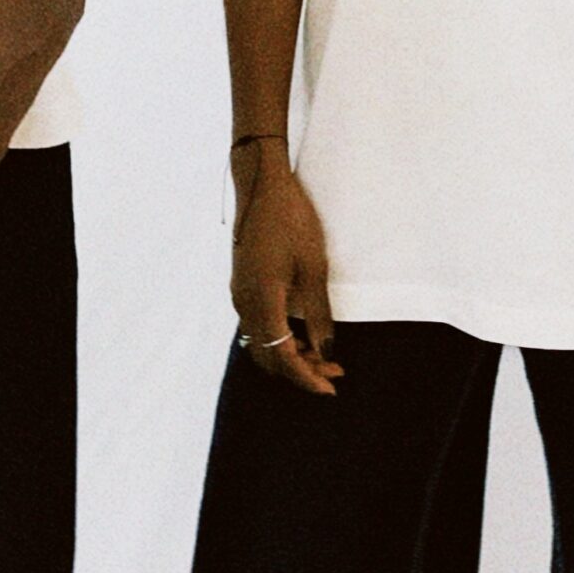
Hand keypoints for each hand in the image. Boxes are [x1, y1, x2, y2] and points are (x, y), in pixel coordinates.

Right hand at [232, 143, 341, 397]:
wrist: (262, 185)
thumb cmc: (292, 221)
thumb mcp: (314, 267)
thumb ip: (319, 313)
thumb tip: (327, 350)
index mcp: (262, 301)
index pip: (282, 357)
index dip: (306, 377)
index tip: (331, 387)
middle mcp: (244, 303)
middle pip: (268, 357)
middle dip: (300, 370)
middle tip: (334, 371)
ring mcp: (239, 294)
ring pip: (260, 342)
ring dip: (289, 354)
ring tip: (322, 353)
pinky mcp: (241, 284)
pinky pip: (256, 325)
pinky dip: (278, 337)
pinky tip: (300, 331)